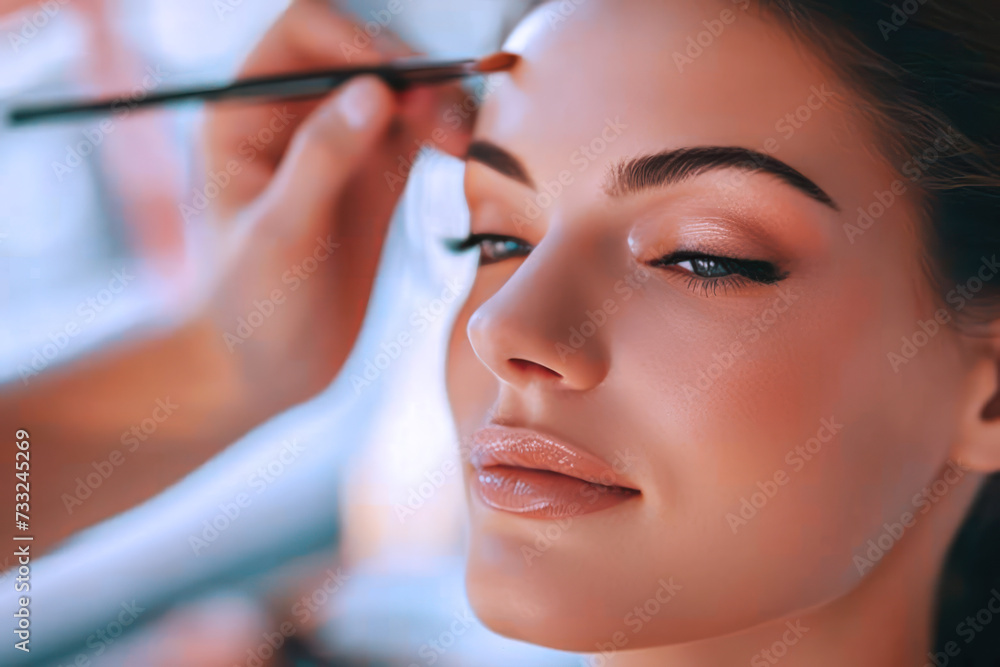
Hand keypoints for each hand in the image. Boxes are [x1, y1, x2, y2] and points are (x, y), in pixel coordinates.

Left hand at [201, 0, 471, 401]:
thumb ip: (323, 160)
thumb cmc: (248, 308)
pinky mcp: (375, 182)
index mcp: (246, 112)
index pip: (305, 31)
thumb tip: (377, 90)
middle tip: (450, 119)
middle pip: (364, 53)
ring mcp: (340, 148)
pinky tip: (463, 152)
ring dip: (439, 102)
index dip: (357, 40)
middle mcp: (294, 117)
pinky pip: (417, 134)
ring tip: (463, 144)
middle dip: (412, 72)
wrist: (261, 368)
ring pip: (401, 91)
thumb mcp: (279, 235)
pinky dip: (445, 133)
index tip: (401, 83)